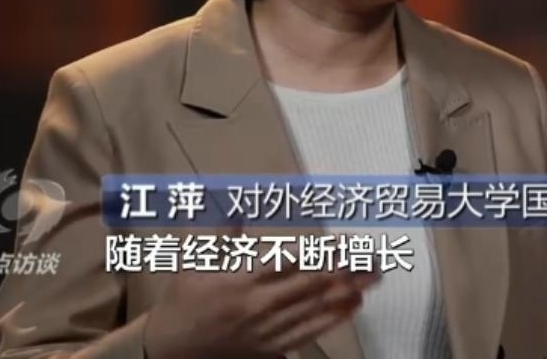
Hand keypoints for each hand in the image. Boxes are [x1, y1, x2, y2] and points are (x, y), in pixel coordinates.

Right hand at [142, 241, 379, 358]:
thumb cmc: (185, 298)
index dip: (319, 253)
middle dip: (346, 271)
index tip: (344, 242)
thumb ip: (221, 232)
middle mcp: (259, 305)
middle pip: (311, 286)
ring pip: (315, 310)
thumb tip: (235, 202)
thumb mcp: (196, 259)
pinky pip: (309, 332)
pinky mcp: (273, 348)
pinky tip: (354, 305)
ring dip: (348, 293)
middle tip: (373, 257)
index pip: (289, 263)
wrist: (173, 346)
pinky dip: (334, 319)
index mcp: (242, 280)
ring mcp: (268, 330)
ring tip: (373, 277)